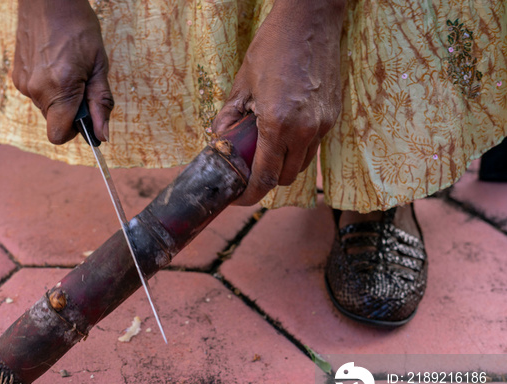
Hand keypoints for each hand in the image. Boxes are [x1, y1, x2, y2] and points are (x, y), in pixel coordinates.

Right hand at [12, 0, 112, 143]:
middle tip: (81, 82)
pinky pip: (36, 93)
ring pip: (45, 107)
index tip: (85, 118)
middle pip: (53, 121)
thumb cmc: (79, 28)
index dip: (73, 132)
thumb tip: (103, 135)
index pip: (58, 135)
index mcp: (59, 89)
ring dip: (59, 98)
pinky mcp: (17, 75)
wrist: (49, 0)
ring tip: (67, 69)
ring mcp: (23, 82)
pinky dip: (48, 87)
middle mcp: (36, 90)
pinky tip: (54, 64)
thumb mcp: (99, 66)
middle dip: (70, 110)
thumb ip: (101, 103)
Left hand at [212, 0, 345, 204]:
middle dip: (265, 180)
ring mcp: (323, 124)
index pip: (265, 179)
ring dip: (282, 164)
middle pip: (284, 178)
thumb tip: (217, 141)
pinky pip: (313, 146)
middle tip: (248, 168)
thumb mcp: (241, 84)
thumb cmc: (273, 47)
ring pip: (301, 165)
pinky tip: (284, 129)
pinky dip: (297, 147)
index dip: (249, 195)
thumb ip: (228, 119)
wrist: (311, 19)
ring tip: (266, 146)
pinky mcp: (332, 116)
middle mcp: (305, 130)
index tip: (239, 197)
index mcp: (278, 125)